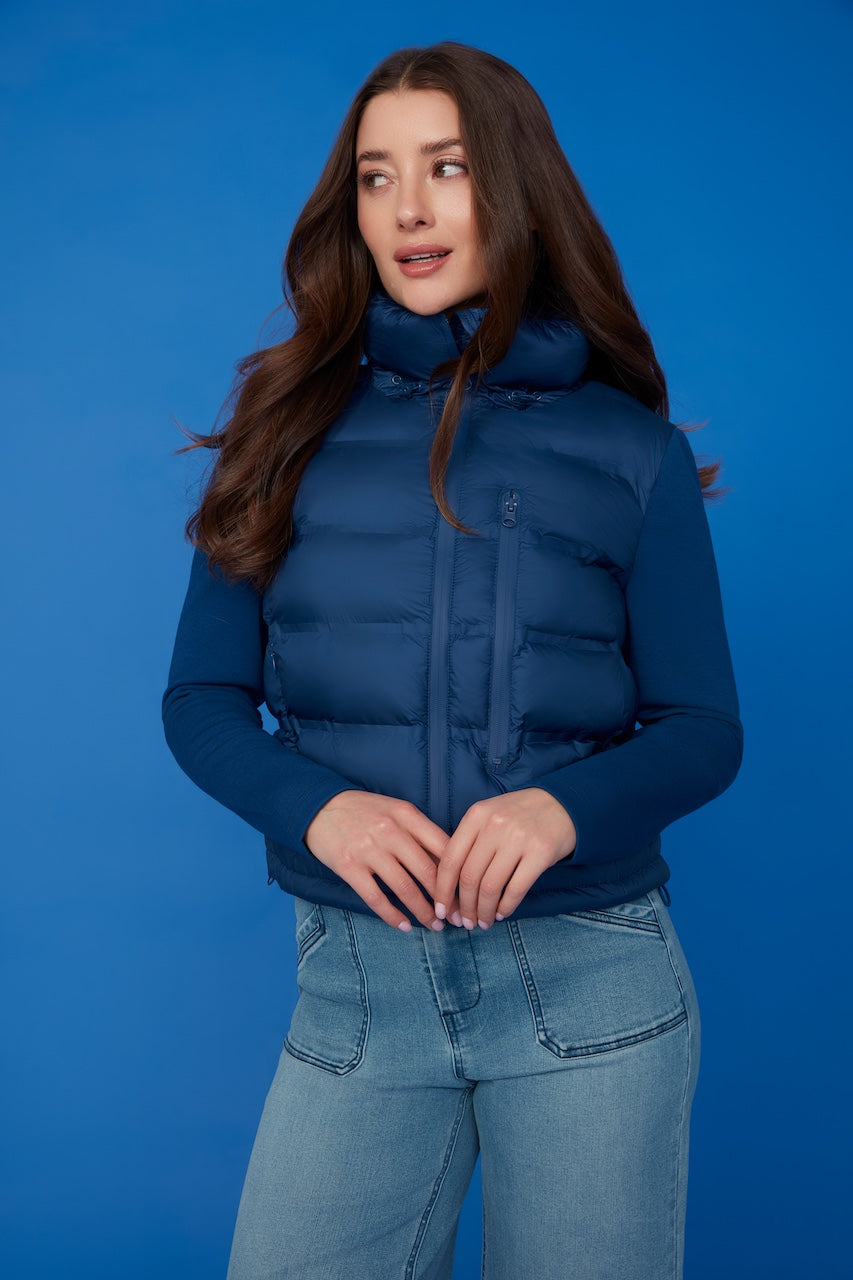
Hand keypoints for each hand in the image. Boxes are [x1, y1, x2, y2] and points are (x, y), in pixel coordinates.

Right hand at [304, 790, 453, 931]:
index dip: (459, 875)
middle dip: (446, 901)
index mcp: (407, 815)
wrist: (319, 806)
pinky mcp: (348, 866)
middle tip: (457, 918)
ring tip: (435, 926)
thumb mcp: (396, 810)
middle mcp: (390, 831)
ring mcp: (368, 849)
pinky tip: (404, 926)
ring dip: (423, 912)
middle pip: (428, 872)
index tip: (467, 894)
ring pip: (405, 888)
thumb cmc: (364, 811)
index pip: (443, 847)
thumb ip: (420, 832)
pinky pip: (376, 898)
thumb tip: (450, 865)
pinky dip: (393, 916)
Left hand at [433, 788, 576, 929]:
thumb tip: (450, 884)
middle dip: (464, 907)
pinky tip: (502, 913)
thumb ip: (470, 841)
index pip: (450, 860)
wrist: (564, 802)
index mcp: (476, 815)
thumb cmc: (520, 814)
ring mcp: (518, 838)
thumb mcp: (490, 815)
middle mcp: (495, 825)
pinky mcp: (541, 852)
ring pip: (490, 887)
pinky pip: (516, 889)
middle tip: (465, 922)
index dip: (442, 890)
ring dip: (484, 911)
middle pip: (469, 877)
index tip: (440, 910)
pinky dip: (506, 907)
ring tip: (483, 922)